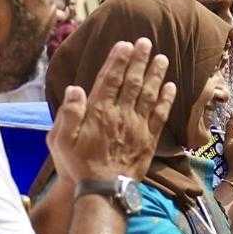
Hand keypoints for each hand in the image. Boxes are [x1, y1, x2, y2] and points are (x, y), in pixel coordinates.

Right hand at [49, 38, 175, 183]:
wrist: (104, 191)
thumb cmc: (78, 165)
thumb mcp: (61, 141)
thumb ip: (68, 113)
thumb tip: (75, 88)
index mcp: (99, 112)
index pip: (110, 80)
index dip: (118, 60)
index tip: (125, 44)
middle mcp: (120, 115)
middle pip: (132, 82)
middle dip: (139, 60)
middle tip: (145, 42)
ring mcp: (137, 126)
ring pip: (149, 94)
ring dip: (155, 74)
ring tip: (162, 57)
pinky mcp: (148, 140)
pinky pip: (160, 115)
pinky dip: (166, 99)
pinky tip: (171, 86)